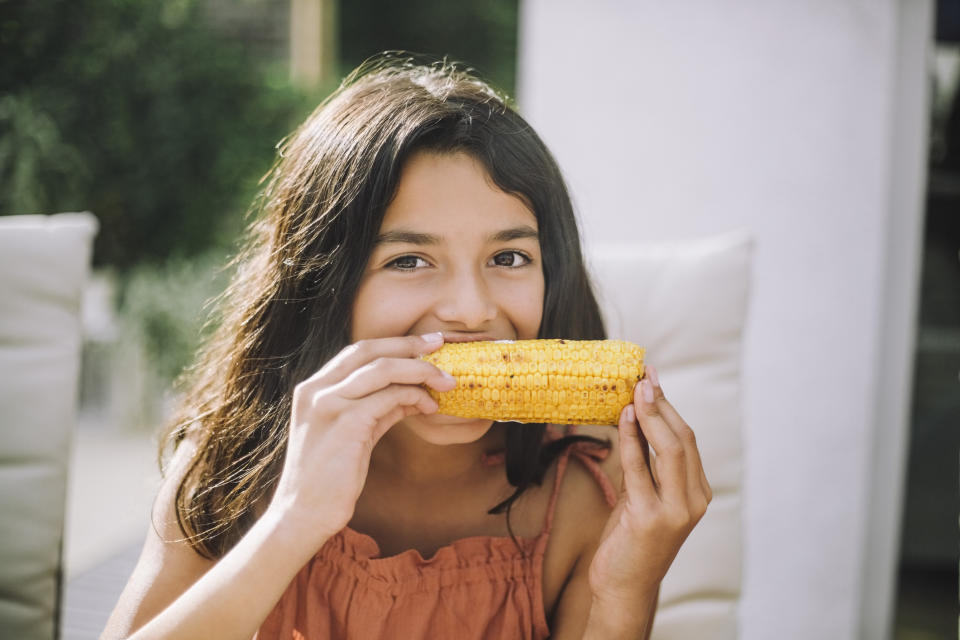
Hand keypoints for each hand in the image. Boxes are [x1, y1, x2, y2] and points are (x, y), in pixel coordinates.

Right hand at [264, 333, 455, 548]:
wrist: (304, 513)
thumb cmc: (329, 478)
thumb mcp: (352, 434)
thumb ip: (375, 409)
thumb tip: (410, 394)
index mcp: (313, 388)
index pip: (357, 351)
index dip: (393, 343)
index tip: (423, 342)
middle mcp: (316, 390)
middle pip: (369, 351)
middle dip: (409, 345)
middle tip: (440, 344)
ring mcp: (329, 404)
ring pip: (383, 369)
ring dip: (420, 371)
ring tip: (446, 381)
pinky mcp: (347, 423)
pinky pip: (389, 397)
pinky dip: (414, 397)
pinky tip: (429, 407)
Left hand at [587, 365, 712, 603]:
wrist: (624, 586)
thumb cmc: (630, 540)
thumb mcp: (643, 496)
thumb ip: (645, 464)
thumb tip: (635, 419)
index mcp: (699, 492)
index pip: (687, 439)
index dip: (669, 406)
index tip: (651, 379)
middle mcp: (695, 500)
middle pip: (682, 439)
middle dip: (662, 402)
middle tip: (643, 375)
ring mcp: (677, 511)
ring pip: (668, 449)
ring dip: (650, 414)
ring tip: (635, 388)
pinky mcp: (651, 519)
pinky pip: (641, 468)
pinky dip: (632, 439)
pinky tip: (623, 418)